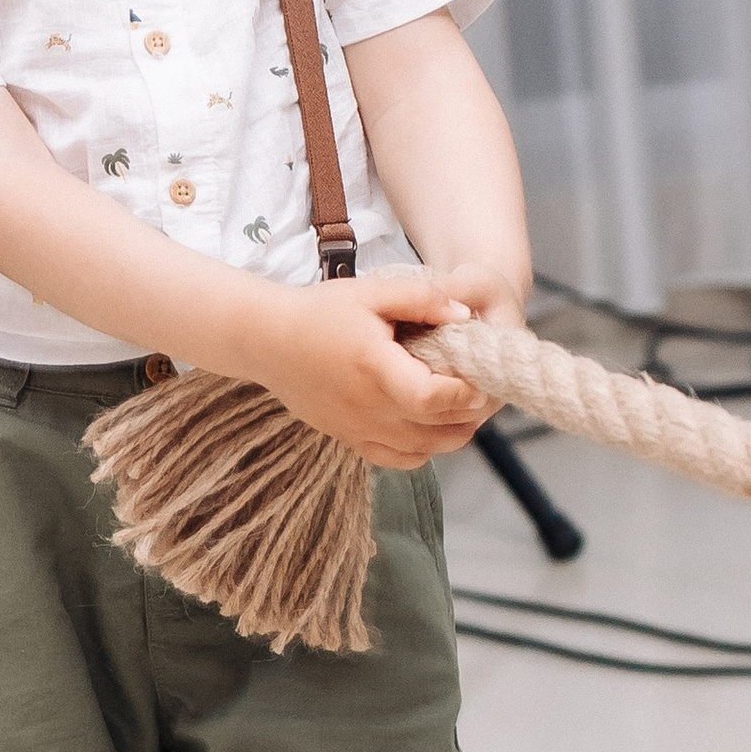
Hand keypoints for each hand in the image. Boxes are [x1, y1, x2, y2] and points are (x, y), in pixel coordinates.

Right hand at [244, 264, 507, 468]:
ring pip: (425, 451)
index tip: (479, 376)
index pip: (431, 398)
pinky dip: (424, 449)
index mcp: (375, 369)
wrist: (268, 341)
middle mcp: (368, 408)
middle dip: (469, 413)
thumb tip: (465, 315)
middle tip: (482, 388)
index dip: (464, 393)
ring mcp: (359, 430)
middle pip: (437, 430)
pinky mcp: (351, 440)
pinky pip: (400, 460)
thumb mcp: (373, 291)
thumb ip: (423, 298)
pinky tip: (428, 423)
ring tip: (460, 406)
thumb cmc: (321, 312)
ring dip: (453, 433)